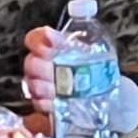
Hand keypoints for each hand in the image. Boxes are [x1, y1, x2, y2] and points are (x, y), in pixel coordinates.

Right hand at [19, 28, 137, 133]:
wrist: (106, 90)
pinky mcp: (44, 104)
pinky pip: (38, 102)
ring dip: (46, 85)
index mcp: (51, 48)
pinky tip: (57, 100)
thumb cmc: (96, 67)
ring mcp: (40, 85)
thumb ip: (69, 42)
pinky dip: (47, 102)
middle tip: (58, 69)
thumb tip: (49, 34)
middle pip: (31, 63)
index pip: (33, 39)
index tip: (49, 46)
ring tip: (60, 88)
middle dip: (43, 66)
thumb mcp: (91, 49)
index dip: (37, 42)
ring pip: (33, 83)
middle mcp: (41, 65)